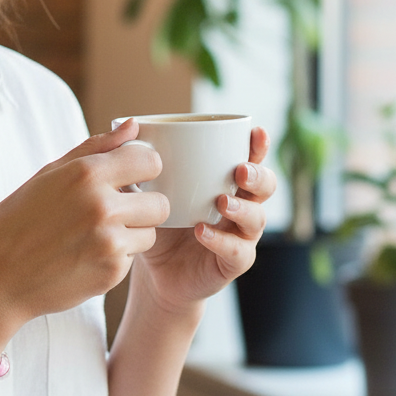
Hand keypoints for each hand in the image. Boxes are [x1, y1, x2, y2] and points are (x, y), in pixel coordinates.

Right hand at [0, 121, 169, 333]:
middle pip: (160, 202)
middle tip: (116, 211)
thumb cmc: (19, 220)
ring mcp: (110, 242)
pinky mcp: (112, 273)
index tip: (130, 178)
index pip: (151, 161)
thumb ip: (96, 147)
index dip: (143, 169)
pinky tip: (87, 255)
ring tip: (97, 234)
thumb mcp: (49, 173)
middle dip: (144, 206)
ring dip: (132, 233)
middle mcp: (103, 206)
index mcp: (86, 173)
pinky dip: (117, 256)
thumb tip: (133, 125)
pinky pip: (133, 257)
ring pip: (151, 232)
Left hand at [133, 127, 272, 315]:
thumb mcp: (148, 189)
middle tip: (240, 170)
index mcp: (226, 181)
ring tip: (222, 203)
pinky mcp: (233, 262)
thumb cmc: (158, 221)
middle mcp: (241, 204)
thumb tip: (129, 125)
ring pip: (258, 218)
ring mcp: (240, 235)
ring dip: (243, 208)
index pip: (250, 158)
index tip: (255, 132)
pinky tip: (202, 232)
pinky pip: (238, 252)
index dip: (257, 145)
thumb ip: (142, 161)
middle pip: (266, 186)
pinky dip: (222, 241)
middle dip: (258, 175)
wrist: (155, 271)